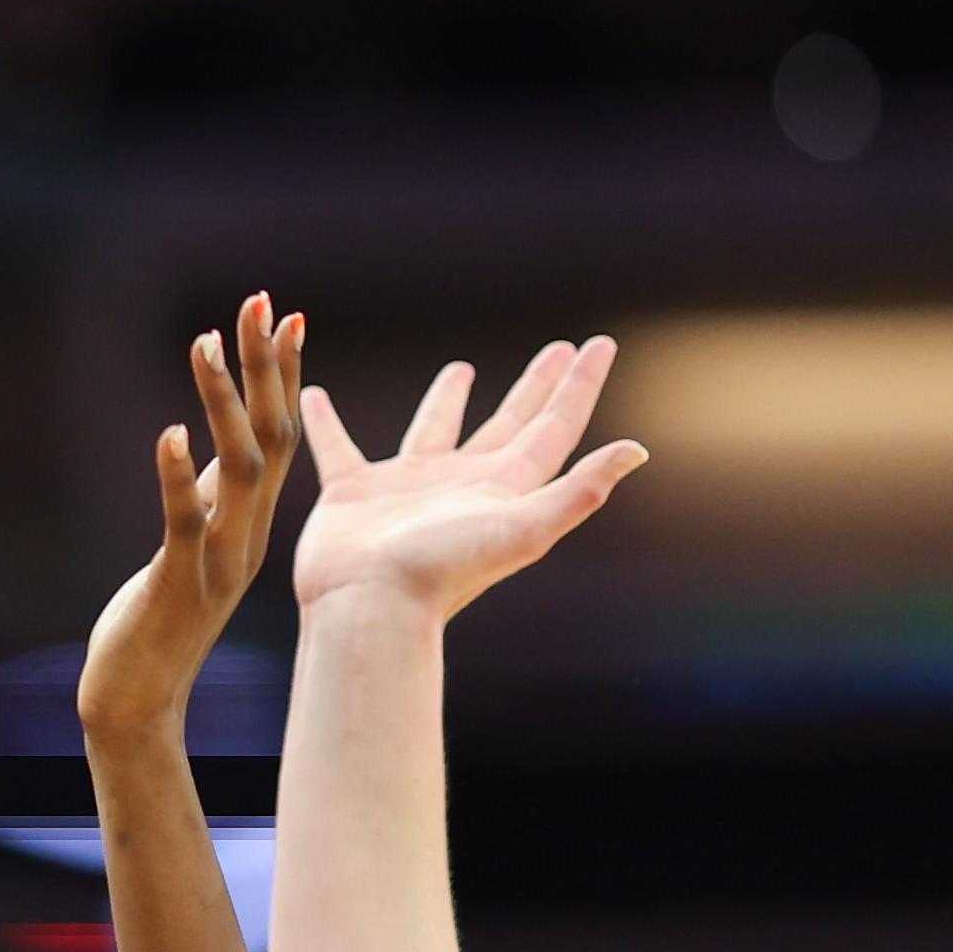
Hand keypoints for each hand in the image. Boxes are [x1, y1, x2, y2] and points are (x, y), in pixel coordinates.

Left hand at [81, 297, 306, 738]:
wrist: (139, 697)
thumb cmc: (161, 620)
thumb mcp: (194, 546)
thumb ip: (210, 498)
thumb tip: (208, 443)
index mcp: (252, 522)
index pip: (279, 435)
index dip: (285, 374)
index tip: (288, 314)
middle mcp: (247, 534)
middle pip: (270, 436)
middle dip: (266, 366)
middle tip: (261, 300)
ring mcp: (218, 559)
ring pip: (234, 469)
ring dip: (222, 403)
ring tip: (206, 341)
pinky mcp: (180, 583)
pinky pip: (185, 522)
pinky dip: (178, 476)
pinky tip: (169, 434)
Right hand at [289, 336, 645, 624]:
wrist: (368, 607)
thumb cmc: (442, 570)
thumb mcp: (522, 527)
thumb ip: (579, 490)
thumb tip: (636, 450)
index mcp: (505, 488)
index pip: (555, 427)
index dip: (580, 387)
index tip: (601, 344)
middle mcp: (462, 484)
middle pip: (510, 423)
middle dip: (535, 386)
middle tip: (556, 349)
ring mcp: (407, 488)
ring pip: (435, 430)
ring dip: (448, 399)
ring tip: (462, 369)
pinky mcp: (352, 493)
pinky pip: (338, 445)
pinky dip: (327, 421)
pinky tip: (316, 395)